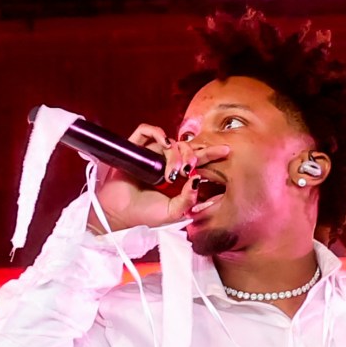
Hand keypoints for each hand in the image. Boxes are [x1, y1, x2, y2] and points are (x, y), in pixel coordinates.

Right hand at [88, 125, 230, 232]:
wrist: (119, 215)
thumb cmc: (144, 216)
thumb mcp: (173, 212)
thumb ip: (188, 200)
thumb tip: (197, 179)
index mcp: (175, 176)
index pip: (196, 160)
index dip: (210, 154)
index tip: (226, 151)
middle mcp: (164, 162)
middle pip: (185, 147)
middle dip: (192, 155)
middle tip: (189, 169)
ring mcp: (149, 155)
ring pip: (169, 142)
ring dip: (175, 154)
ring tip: (172, 172)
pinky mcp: (134, 149)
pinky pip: (146, 131)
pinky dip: (156, 132)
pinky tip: (163, 143)